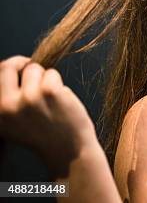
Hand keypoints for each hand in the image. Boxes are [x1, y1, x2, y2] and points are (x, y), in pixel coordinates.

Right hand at [0, 56, 97, 176]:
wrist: (68, 151)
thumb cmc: (44, 134)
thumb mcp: (14, 122)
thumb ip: (8, 99)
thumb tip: (10, 66)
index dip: (12, 66)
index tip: (23, 66)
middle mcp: (7, 105)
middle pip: (11, 66)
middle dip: (26, 67)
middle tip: (40, 77)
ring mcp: (28, 97)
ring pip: (36, 69)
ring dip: (46, 79)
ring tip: (52, 100)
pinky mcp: (49, 91)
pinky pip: (53, 74)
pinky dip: (59, 84)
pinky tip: (61, 102)